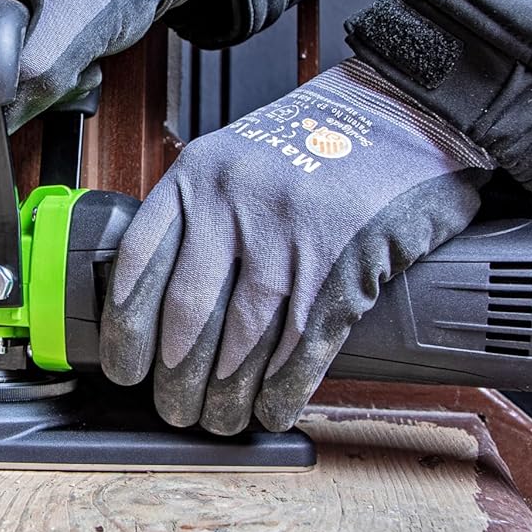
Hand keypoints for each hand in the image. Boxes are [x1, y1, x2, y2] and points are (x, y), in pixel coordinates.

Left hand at [100, 59, 495, 433]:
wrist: (407, 111)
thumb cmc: (318, 142)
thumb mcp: (237, 160)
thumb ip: (200, 215)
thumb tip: (163, 301)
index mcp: (197, 174)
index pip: (140, 264)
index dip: (126, 329)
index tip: (125, 368)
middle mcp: (234, 202)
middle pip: (187, 314)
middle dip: (176, 378)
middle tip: (174, 409)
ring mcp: (288, 235)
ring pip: (241, 340)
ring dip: (227, 395)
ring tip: (219, 420)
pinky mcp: (342, 265)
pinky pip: (300, 346)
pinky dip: (282, 388)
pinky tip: (272, 409)